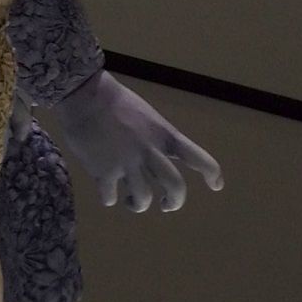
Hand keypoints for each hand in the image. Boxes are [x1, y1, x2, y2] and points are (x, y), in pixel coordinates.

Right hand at [54, 70, 223, 212]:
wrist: (85, 96)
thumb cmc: (115, 102)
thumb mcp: (147, 117)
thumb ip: (154, 141)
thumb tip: (154, 162)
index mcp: (164, 136)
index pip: (198, 157)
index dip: (211, 173)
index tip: (216, 186)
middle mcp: (149, 152)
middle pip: (175, 186)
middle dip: (174, 202)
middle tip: (168, 206)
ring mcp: (127, 163)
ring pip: (142, 198)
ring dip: (138, 205)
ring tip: (131, 202)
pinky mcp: (103, 172)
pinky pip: (110, 197)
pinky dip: (110, 199)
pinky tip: (107, 194)